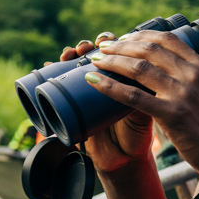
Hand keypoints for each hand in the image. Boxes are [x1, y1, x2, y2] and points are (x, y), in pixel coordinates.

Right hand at [56, 32, 155, 172]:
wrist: (123, 159)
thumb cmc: (139, 134)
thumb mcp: (148, 111)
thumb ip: (148, 95)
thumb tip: (149, 76)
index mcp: (130, 79)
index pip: (122, 52)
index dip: (116, 43)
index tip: (109, 38)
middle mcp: (111, 80)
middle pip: (100, 54)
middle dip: (96, 46)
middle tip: (94, 45)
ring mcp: (92, 91)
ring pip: (78, 64)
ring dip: (73, 54)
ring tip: (72, 52)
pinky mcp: (75, 105)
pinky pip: (61, 84)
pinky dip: (53, 71)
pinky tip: (49, 63)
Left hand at [83, 30, 198, 185]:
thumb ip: (196, 82)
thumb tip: (175, 76)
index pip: (168, 39)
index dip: (141, 35)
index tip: (124, 38)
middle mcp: (193, 75)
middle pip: (149, 49)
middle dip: (120, 45)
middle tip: (103, 48)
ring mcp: (183, 93)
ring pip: (138, 68)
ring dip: (111, 61)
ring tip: (94, 61)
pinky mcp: (172, 114)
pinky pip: (133, 96)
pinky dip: (109, 86)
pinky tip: (94, 81)